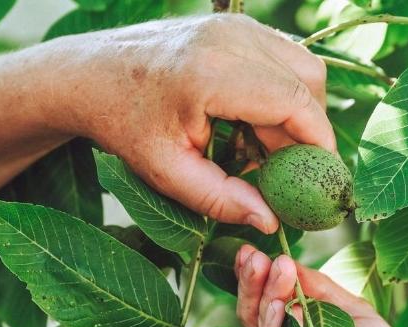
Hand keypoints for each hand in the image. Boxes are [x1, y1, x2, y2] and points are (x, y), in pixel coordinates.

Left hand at [47, 15, 335, 233]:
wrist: (89, 75)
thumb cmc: (122, 124)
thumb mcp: (165, 171)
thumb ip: (220, 198)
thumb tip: (270, 221)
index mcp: (211, 73)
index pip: (296, 102)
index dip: (318, 143)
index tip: (319, 179)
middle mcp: (230, 38)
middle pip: (309, 80)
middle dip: (310, 129)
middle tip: (288, 169)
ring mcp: (234, 25)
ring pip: (302, 66)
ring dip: (298, 110)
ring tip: (266, 148)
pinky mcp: (235, 25)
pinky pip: (284, 57)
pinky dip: (283, 92)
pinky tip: (254, 123)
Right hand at [234, 245, 407, 326]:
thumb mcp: (354, 311)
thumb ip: (322, 289)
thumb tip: (291, 261)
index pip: (268, 298)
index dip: (259, 275)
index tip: (255, 249)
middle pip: (253, 311)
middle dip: (252, 281)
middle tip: (255, 255)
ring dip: (265, 294)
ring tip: (274, 268)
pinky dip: (275, 325)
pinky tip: (280, 303)